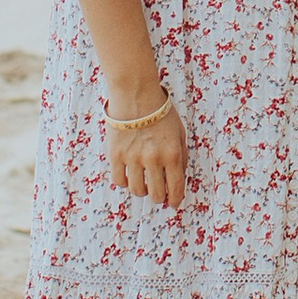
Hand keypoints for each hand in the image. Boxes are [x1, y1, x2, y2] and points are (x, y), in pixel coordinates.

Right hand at [106, 87, 187, 208]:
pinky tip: (128, 174)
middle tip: (157, 193)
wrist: (136, 94)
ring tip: (143, 182)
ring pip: (136, 190)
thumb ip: (181, 156)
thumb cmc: (161, 112)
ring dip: (141, 190)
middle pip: (155, 194)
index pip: (175, 188)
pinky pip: (119, 180)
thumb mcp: (179, 132)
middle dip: (158, 196)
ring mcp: (133, 158)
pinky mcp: (116, 155)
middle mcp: (153, 159)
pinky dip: (124, 182)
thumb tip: (179, 178)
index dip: (175, 200)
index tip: (172, 203)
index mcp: (172, 154)